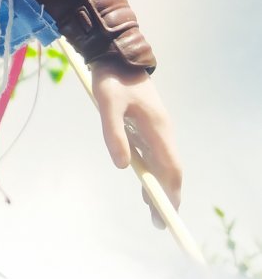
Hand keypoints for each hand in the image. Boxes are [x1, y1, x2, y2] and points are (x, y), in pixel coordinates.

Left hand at [90, 58, 181, 228]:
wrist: (116, 54)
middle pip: (170, 171)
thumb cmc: (111, 78)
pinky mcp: (147, 125)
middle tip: (160, 223)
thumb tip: (122, 167)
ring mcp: (156, 129)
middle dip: (167, 197)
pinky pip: (154, 156)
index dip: (171, 193)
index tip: (168, 215)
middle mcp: (162, 132)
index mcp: (158, 129)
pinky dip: (152, 174)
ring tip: (154, 212)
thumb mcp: (107, 105)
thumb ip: (113, 134)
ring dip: (159, 187)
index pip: (171, 169)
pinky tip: (143, 183)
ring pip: (163, 165)